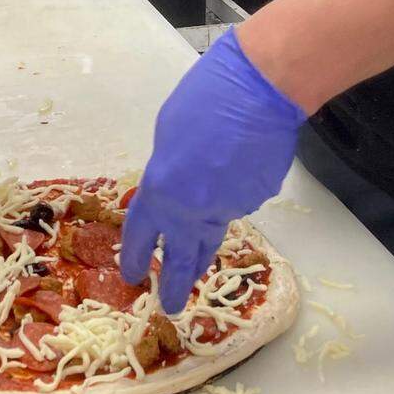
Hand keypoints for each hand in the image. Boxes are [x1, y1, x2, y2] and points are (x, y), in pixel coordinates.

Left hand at [120, 28, 305, 313]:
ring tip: (207, 230)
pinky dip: (237, 186)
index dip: (137, 256)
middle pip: (184, 256)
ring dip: (209, 227)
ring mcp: (232, 206)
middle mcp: (196, 209)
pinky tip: (242, 160)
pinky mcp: (260, 197)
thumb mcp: (167, 133)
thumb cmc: (205, 98)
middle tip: (171, 305)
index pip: (144, 234)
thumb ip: (167, 171)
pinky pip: (242, 197)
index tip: (133, 276)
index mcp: (163, 191)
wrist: (260, 88)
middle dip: (176, 283)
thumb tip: (179, 188)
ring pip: (217, 222)